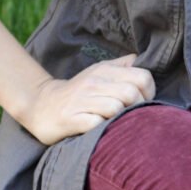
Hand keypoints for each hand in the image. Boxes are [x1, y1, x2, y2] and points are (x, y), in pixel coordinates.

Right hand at [21, 52, 154, 146]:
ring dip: (120, 119)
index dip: (149, 93)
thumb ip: (121, 66)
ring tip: (114, 122)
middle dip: (137, 108)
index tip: (142, 102)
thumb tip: (140, 60)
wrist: (41, 106)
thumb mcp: (98, 72)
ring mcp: (82, 101)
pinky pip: (97, 123)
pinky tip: (100, 129)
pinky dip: (103, 128)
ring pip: (116, 108)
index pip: (143, 77)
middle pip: (132, 93)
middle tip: (130, 116)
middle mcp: (93, 83)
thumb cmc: (77, 92)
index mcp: (104, 70)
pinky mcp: (72, 119)